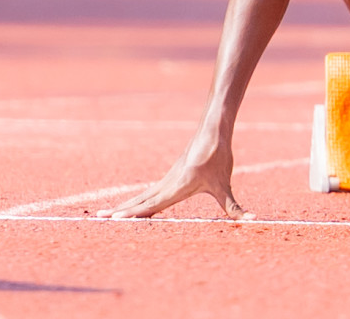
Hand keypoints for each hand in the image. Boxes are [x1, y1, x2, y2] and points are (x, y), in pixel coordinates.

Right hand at [98, 125, 245, 219]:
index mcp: (177, 187)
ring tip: (106, 214)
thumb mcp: (225, 184)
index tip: (115, 220)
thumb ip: (234, 206)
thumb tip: (250, 219)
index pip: (151, 205)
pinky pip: (149, 191)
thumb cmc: (219, 156)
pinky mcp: (171, 175)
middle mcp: (168, 183)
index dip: (134, 214)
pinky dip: (136, 200)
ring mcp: (167, 179)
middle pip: (139, 201)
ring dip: (124, 206)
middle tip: (98, 218)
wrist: (213, 129)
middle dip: (120, 211)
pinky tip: (131, 205)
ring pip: (142, 196)